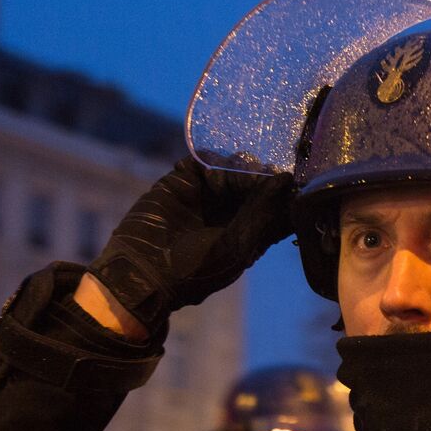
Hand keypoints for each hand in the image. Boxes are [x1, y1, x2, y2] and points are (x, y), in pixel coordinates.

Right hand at [87, 156, 293, 329]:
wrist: (144, 270)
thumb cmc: (197, 270)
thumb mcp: (238, 245)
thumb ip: (262, 211)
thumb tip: (286, 179)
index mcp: (250, 232)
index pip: (275, 203)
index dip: (282, 190)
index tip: (286, 180)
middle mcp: (231, 212)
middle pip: (256, 180)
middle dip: (257, 174)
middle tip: (250, 177)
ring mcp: (206, 196)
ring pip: (232, 166)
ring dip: (232, 166)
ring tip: (221, 179)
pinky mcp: (181, 183)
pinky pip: (201, 160)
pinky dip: (206, 160)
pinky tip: (203, 174)